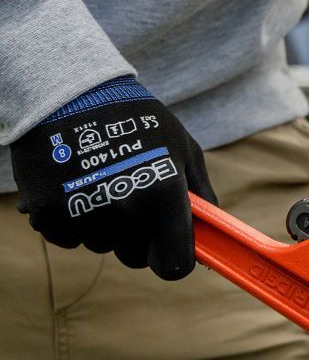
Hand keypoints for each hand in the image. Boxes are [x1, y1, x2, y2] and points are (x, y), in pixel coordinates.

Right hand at [11, 77, 215, 279]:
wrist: (73, 94)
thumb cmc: (141, 122)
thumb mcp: (184, 150)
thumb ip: (202, 197)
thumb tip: (210, 240)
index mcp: (162, 195)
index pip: (173, 265)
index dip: (173, 259)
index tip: (169, 248)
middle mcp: (124, 209)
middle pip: (135, 258)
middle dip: (138, 237)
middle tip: (133, 197)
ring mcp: (83, 213)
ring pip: (101, 246)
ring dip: (105, 225)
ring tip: (103, 181)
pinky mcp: (48, 213)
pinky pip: (68, 238)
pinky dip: (72, 220)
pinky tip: (76, 185)